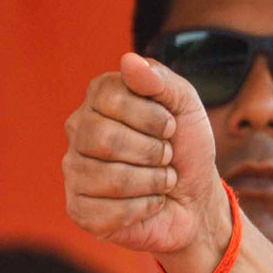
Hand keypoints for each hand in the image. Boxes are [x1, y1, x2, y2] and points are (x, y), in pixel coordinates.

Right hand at [62, 53, 229, 272]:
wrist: (197, 200)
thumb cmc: (187, 149)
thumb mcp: (188, 108)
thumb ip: (162, 81)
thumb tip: (129, 60)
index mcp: (98, 99)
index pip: (110, 98)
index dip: (153, 118)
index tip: (171, 128)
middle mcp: (78, 131)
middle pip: (103, 138)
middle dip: (153, 152)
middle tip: (167, 157)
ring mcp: (75, 171)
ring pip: (110, 178)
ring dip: (154, 182)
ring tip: (162, 181)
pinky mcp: (80, 209)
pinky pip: (109, 212)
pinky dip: (145, 208)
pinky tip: (149, 203)